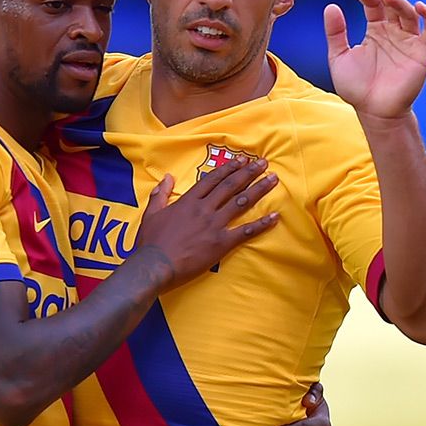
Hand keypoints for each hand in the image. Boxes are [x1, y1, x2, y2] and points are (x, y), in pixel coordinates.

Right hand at [135, 158, 278, 289]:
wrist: (155, 265)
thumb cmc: (150, 242)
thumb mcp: (151, 213)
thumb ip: (160, 194)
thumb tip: (167, 177)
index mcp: (188, 201)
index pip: (213, 179)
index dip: (229, 168)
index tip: (242, 160)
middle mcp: (204, 209)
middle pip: (231, 186)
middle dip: (249, 172)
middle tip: (264, 163)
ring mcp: (214, 225)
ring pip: (241, 202)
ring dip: (259, 189)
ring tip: (273, 180)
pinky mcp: (221, 243)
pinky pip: (245, 231)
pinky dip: (261, 224)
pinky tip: (274, 217)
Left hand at [324, 0, 425, 119]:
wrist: (373, 112)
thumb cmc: (357, 88)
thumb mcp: (339, 57)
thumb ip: (335, 33)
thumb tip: (330, 6)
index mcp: (375, 31)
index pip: (373, 4)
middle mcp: (393, 32)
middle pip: (392, 2)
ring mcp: (409, 41)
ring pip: (408, 12)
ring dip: (399, 1)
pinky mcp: (423, 52)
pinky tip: (420, 6)